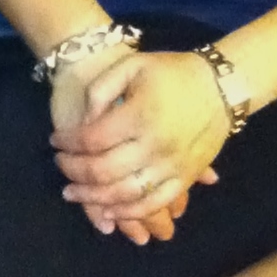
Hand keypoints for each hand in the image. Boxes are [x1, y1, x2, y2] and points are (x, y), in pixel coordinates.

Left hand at [51, 50, 229, 222]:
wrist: (220, 85)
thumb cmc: (173, 72)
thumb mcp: (134, 64)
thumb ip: (103, 88)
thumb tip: (86, 122)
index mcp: (140, 114)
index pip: (92, 139)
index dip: (68, 142)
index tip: (55, 140)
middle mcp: (155, 144)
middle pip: (103, 171)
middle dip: (74, 171)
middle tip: (60, 165)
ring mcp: (171, 166)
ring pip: (123, 194)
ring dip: (92, 198)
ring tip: (73, 192)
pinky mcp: (184, 178)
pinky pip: (152, 203)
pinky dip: (128, 213)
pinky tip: (107, 211)